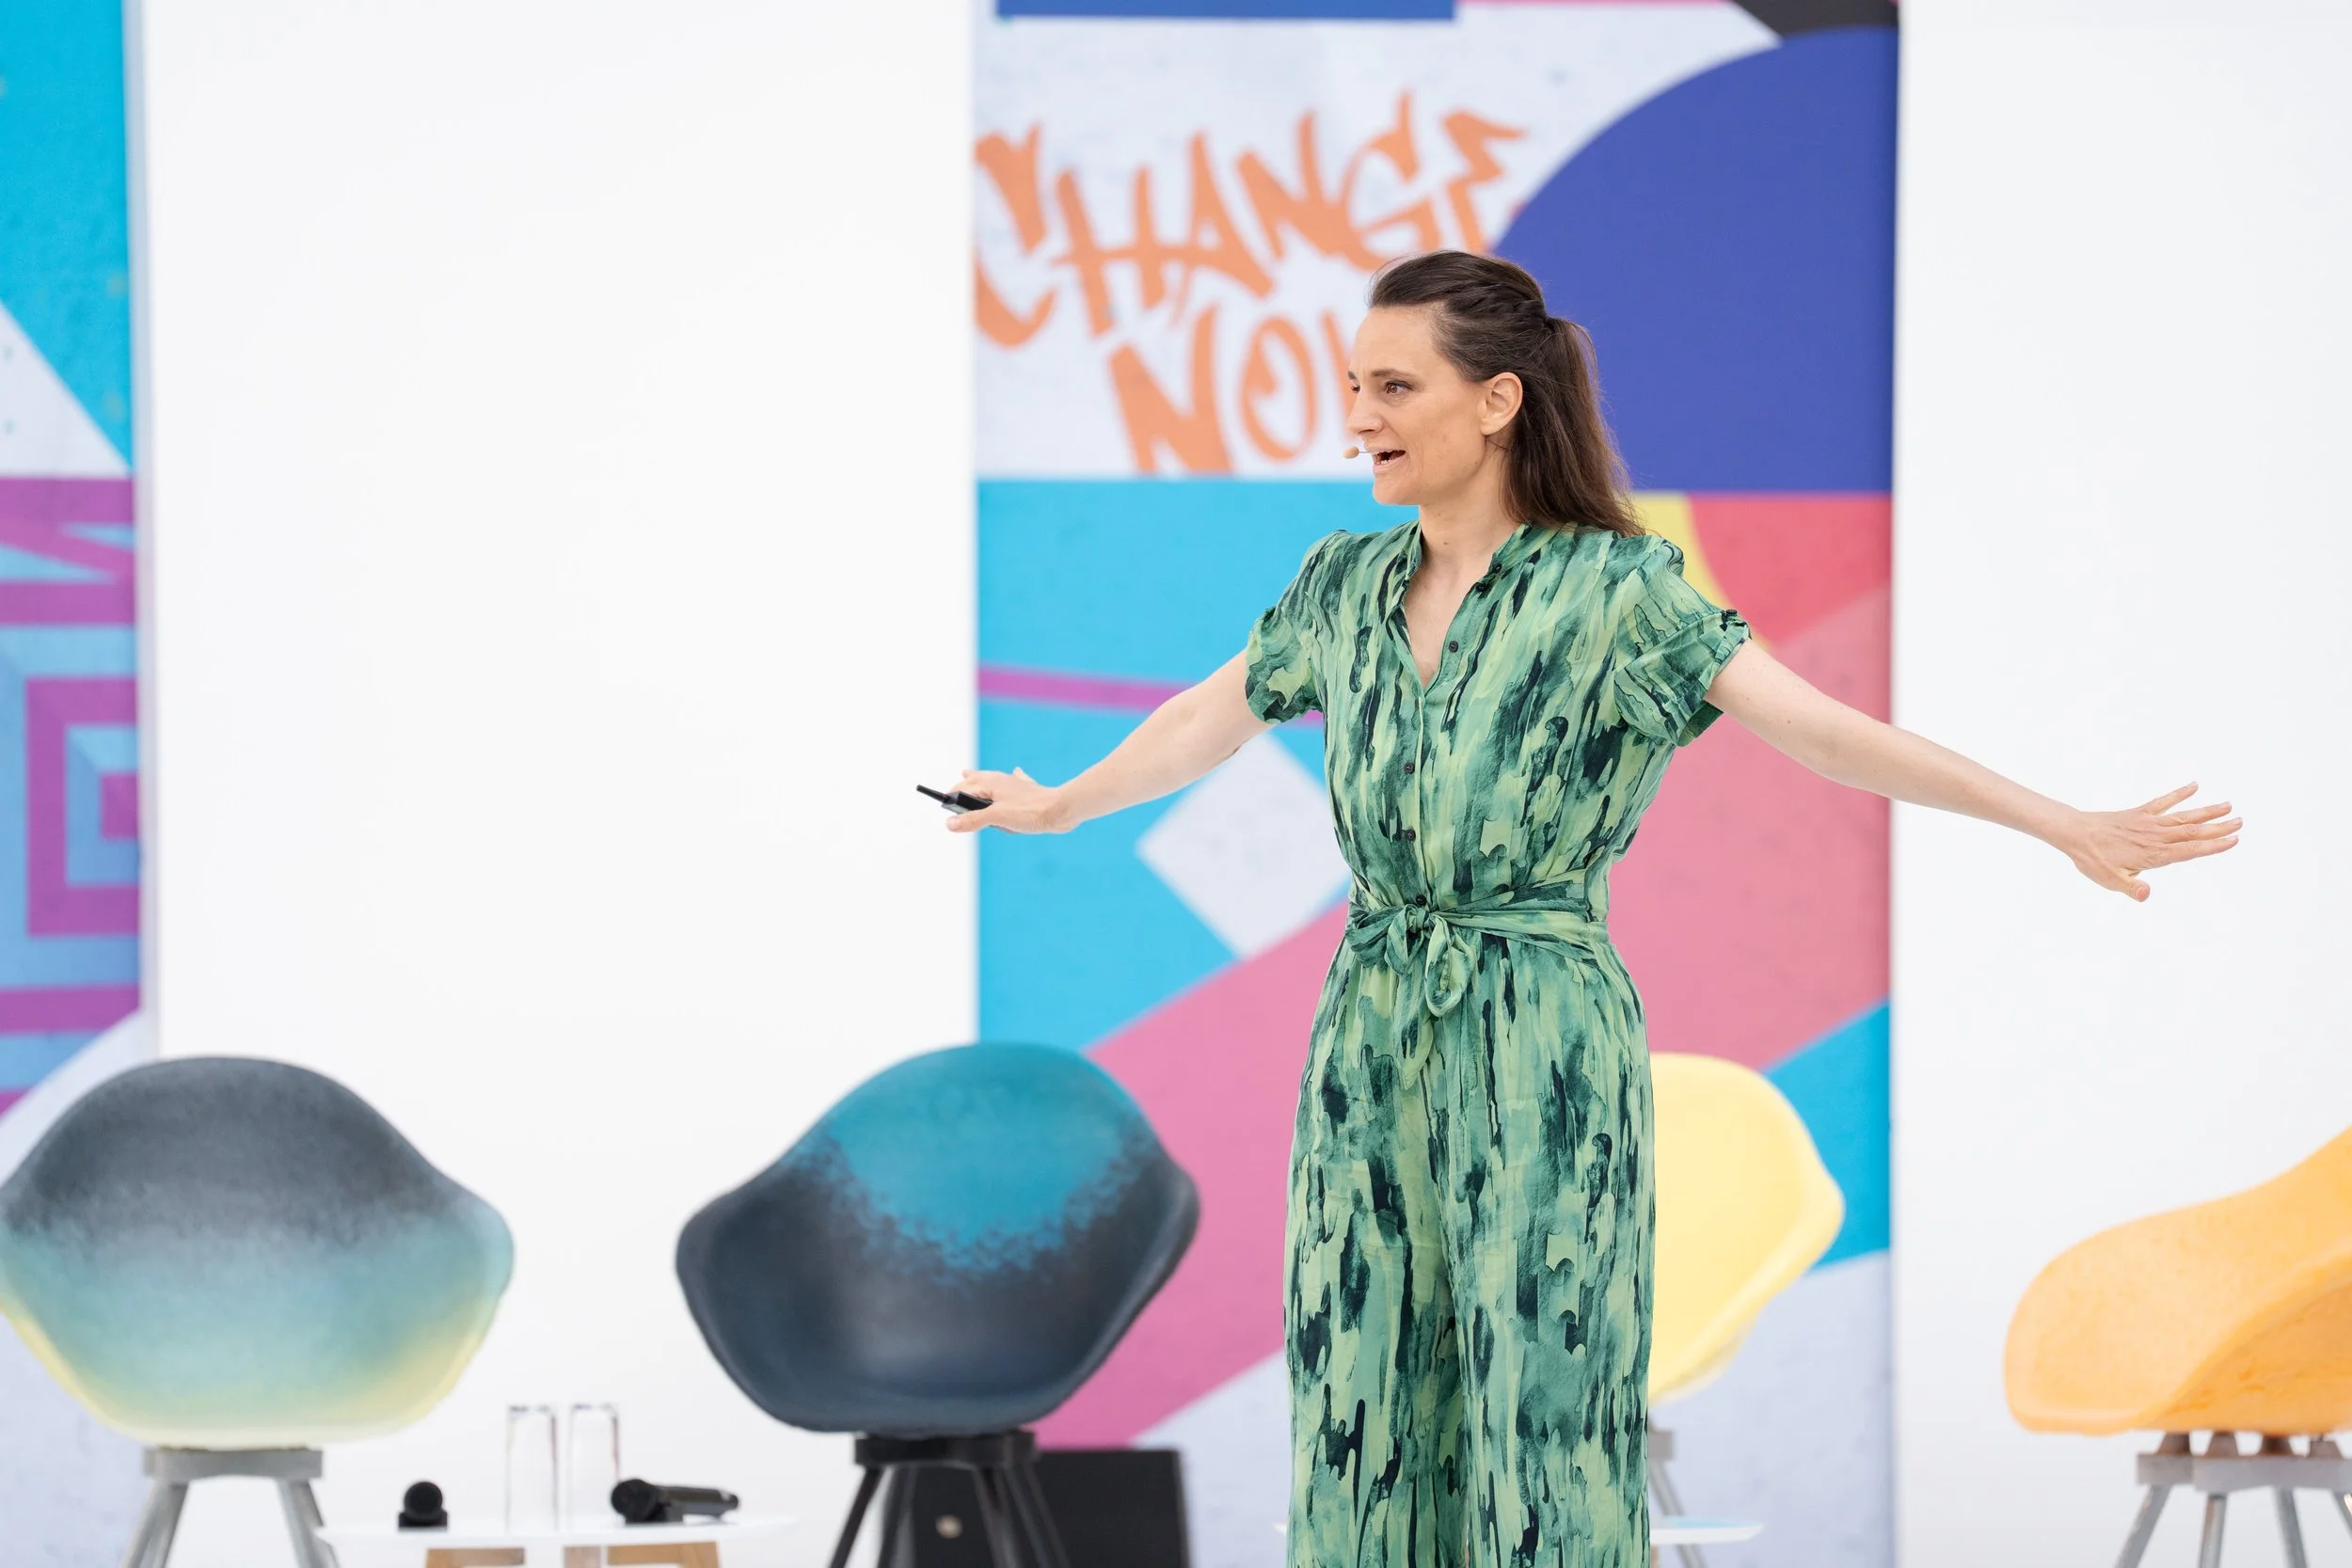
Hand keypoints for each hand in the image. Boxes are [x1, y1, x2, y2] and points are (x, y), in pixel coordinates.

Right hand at [940, 767, 1071, 834]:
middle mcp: (1000, 780)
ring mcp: (1014, 785)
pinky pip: (1014, 781)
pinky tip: (1015, 773)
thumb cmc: (1029, 812)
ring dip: (982, 781)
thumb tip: (949, 824)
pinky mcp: (1027, 792)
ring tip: (970, 775)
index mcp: (990, 782)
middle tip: (954, 789)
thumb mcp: (996, 818)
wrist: (1061, 809)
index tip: (945, 807)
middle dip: (964, 784)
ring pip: (992, 780)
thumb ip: (971, 820)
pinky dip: (1010, 778)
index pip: (962, 789)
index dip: (952, 799)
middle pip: (975, 780)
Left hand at [2059, 783, 2240, 900]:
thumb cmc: (2092, 860)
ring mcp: (2148, 822)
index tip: (2234, 840)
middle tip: (2241, 822)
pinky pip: (2163, 801)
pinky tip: (2194, 785)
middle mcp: (2155, 836)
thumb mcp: (2110, 880)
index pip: (2190, 851)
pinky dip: (2179, 794)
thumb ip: (2132, 889)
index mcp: (2153, 855)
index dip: (2214, 846)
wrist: (2074, 833)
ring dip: (2206, 811)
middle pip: (2193, 832)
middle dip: (2218, 828)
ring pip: (2183, 816)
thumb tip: (2147, 895)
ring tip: (2228, 805)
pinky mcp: (2139, 813)